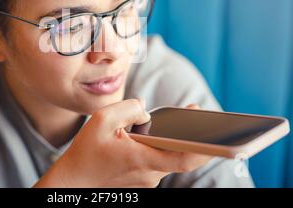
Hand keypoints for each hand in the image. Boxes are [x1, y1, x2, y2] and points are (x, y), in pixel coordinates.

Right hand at [34, 100, 212, 187]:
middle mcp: (150, 174)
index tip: (218, 135)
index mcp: (143, 159)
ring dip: (165, 141)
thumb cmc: (85, 153)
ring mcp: (147, 181)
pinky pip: (156, 161)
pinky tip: (143, 139)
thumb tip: (146, 110)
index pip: (183, 157)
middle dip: (186, 134)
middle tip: (196, 114)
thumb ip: (128, 108)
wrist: (73, 184)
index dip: (204, 148)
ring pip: (166, 156)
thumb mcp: (101, 120)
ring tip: (158, 125)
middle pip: (178, 153)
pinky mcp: (143, 182)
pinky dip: (156, 149)